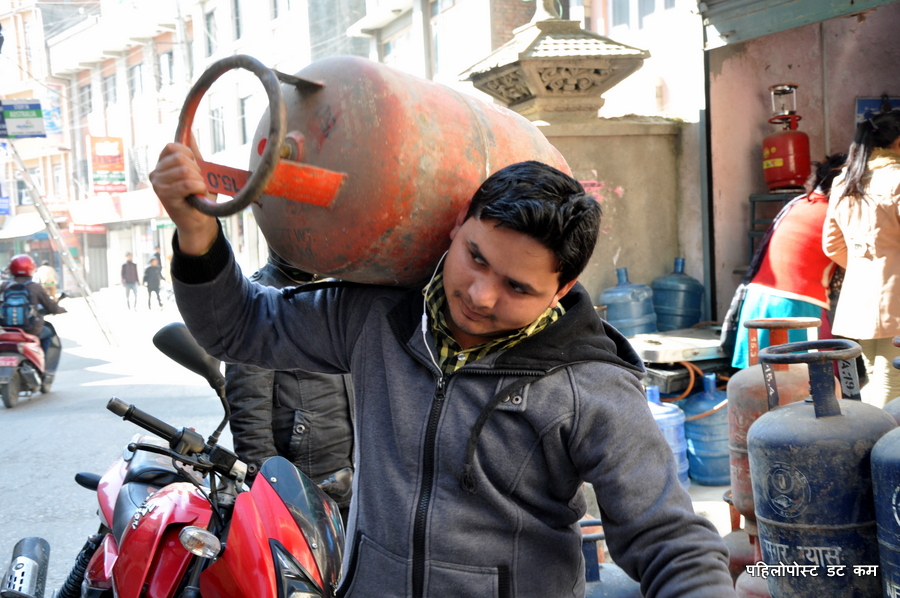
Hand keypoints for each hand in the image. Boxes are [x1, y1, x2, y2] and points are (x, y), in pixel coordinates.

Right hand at [149, 138, 217, 254]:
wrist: (199, 220)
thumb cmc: (199, 196)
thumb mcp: (197, 171)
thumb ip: (192, 151)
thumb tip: (189, 131)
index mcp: (162, 165)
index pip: (173, 146)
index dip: (189, 155)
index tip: (195, 168)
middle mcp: (156, 173)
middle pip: (180, 158)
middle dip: (196, 170)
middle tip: (197, 183)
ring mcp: (158, 185)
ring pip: (184, 170)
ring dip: (198, 180)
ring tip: (197, 190)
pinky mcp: (164, 196)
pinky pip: (186, 183)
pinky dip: (198, 187)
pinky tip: (198, 194)